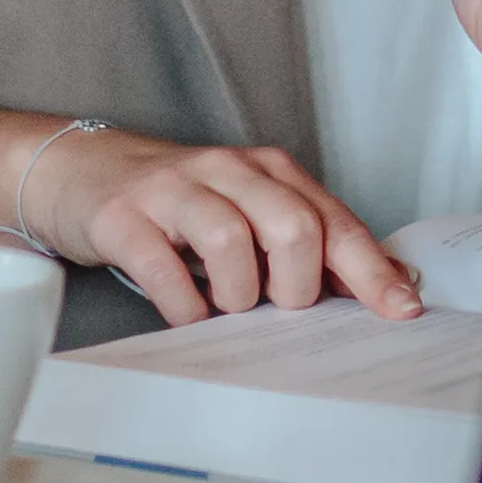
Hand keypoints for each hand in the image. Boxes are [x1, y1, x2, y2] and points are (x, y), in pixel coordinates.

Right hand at [33, 126, 417, 325]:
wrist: (81, 172)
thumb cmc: (179, 206)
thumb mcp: (249, 213)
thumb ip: (308, 244)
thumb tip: (383, 287)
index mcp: (270, 172)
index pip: (335, 222)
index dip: (371, 271)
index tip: (401, 310)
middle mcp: (227, 171)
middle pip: (293, 227)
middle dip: (296, 286)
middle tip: (275, 306)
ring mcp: (173, 190)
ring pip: (232, 242)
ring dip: (237, 295)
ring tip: (224, 304)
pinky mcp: (124, 217)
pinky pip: (164, 270)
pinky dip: (184, 306)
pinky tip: (186, 311)